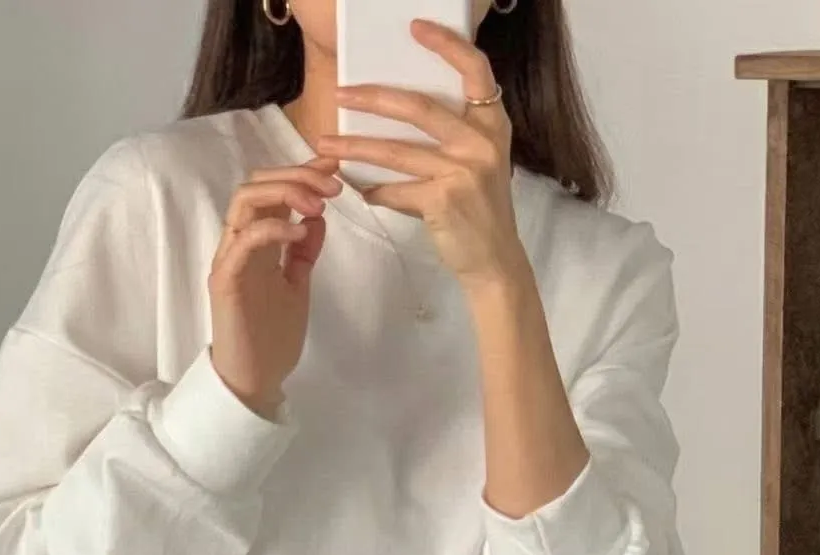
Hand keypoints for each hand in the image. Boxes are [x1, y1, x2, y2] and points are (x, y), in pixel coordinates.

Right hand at [208, 161, 341, 417]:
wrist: (256, 380)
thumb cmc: (272, 338)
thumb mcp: (298, 286)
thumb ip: (303, 252)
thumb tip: (315, 217)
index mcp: (256, 243)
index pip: (272, 193)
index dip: (301, 173)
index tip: (334, 167)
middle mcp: (239, 243)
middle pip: (257, 186)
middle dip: (297, 177)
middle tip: (334, 187)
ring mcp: (230, 259)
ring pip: (245, 201)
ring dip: (285, 193)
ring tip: (319, 205)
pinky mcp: (226, 279)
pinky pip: (244, 240)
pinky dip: (273, 228)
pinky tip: (300, 231)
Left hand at [320, 20, 526, 289]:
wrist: (495, 261)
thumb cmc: (479, 209)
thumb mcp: (479, 162)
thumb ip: (452, 134)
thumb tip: (395, 108)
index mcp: (492, 124)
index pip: (475, 69)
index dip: (446, 45)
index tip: (415, 28)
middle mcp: (482, 143)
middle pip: (419, 107)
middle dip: (373, 99)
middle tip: (340, 94)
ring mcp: (464, 172)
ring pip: (397, 151)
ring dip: (355, 148)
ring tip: (324, 146)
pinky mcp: (443, 201)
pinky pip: (396, 190)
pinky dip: (376, 192)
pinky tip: (362, 191)